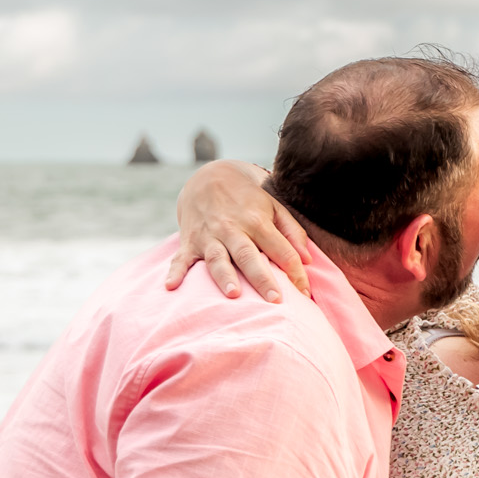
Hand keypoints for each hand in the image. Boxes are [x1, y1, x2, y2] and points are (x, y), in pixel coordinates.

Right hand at [164, 160, 310, 302]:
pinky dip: (175, 272)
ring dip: (223, 276)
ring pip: (216, 258)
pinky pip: (181, 259)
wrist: (209, 176)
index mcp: (257, 221)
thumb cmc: (248, 199)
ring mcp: (208, 236)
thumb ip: (292, 232)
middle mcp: (232, 228)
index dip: (295, 271)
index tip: (306, 293)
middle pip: (248, 255)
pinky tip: (171, 287)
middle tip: (276, 300)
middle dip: (262, 278)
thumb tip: (307, 260)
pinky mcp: (189, 241)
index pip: (280, 249)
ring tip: (233, 295)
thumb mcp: (274, 207)